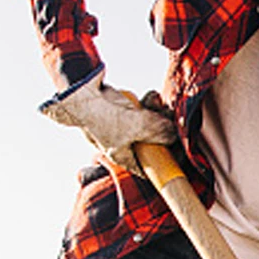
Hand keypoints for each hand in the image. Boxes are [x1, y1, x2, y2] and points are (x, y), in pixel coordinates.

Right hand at [42, 75, 176, 172]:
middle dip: (165, 130)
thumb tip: (176, 134)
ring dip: (158, 113)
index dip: (166, 162)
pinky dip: (149, 103)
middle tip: (170, 119)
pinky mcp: (122, 111)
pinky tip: (152, 97)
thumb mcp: (138, 126)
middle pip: (153, 143)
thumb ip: (160, 131)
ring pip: (149, 124)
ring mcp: (122, 127)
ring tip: (159, 103)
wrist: (79, 90)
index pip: (149, 168)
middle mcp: (123, 144)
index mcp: (123, 156)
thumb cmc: (102, 115)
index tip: (180, 151)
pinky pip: (142, 110)